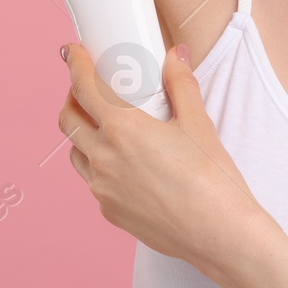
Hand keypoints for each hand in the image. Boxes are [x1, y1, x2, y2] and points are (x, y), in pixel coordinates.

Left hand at [57, 40, 272, 279]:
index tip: (73, 53)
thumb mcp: (197, 123)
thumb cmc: (211, 178)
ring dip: (82, 133)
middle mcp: (103, 159)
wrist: (219, 233)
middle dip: (72, 98)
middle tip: (88, 88)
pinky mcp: (109, 212)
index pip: (83, 88)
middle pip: (67, 120)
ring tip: (104, 126)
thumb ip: (181, 84)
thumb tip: (176, 56)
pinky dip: (98, 164)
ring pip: (75, 152)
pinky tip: (123, 163)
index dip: (75, 66)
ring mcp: (102, 189)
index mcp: (123, 129)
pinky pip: (92, 181)